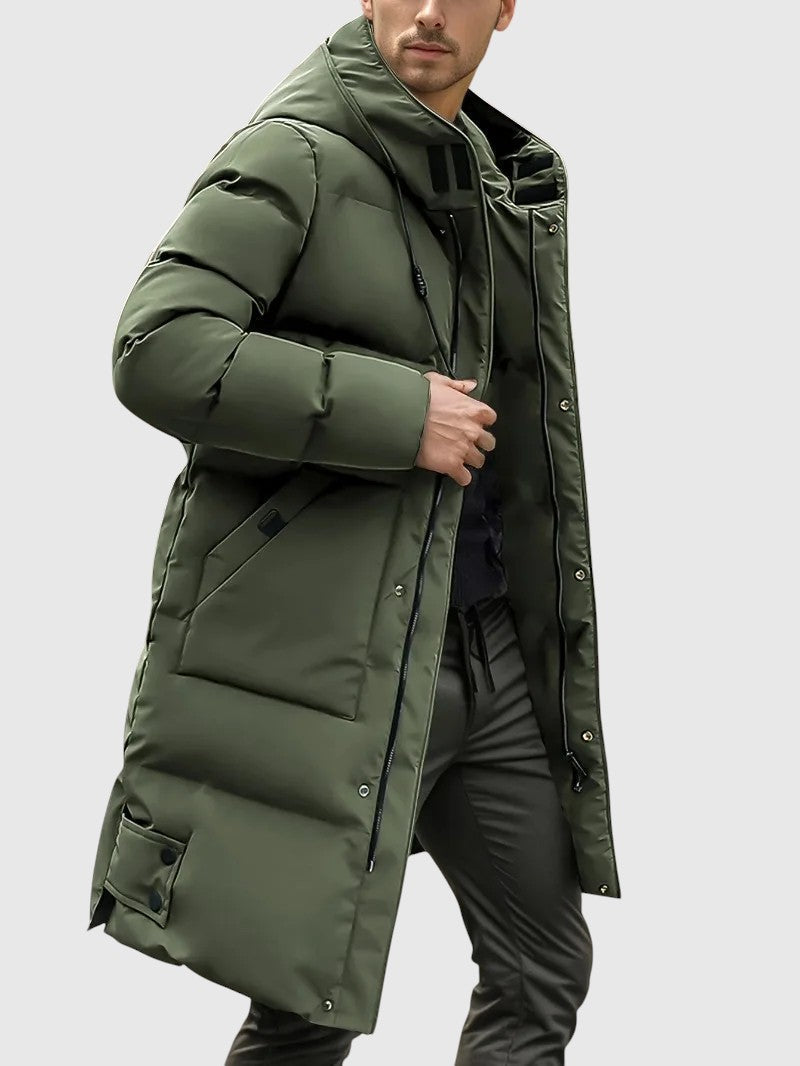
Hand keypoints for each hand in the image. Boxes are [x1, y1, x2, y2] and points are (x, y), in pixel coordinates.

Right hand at [414, 372, 496, 486]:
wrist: (403, 417)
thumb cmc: (418, 399)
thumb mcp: (438, 382)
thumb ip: (457, 385)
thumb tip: (470, 385)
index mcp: (472, 410)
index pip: (490, 418)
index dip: (482, 422)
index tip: (474, 423)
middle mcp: (472, 431)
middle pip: (489, 442)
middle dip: (480, 443)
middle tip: (468, 442)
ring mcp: (464, 449)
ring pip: (479, 460)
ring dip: (471, 460)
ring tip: (461, 459)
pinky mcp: (452, 465)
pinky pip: (465, 477)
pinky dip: (461, 477)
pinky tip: (456, 474)